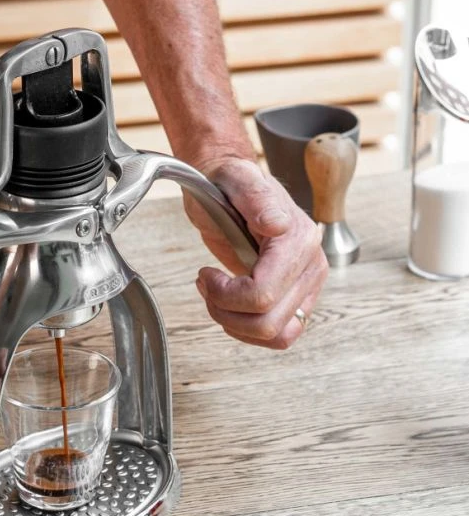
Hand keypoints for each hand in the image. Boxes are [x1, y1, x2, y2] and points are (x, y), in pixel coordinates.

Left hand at [184, 157, 327, 348]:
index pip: (262, 294)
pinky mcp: (297, 298)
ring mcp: (307, 285)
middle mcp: (311, 266)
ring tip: (216, 296)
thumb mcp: (236, 180)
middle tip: (207, 285)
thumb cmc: (229, 184)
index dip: (225, 294)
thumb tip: (275, 224)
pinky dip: (249, 330)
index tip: (205, 273)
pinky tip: (230, 306)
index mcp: (299, 240)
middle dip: (226, 312)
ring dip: (237, 325)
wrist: (231, 186)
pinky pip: (281, 334)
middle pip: (269, 322)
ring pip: (277, 335)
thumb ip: (257, 199)